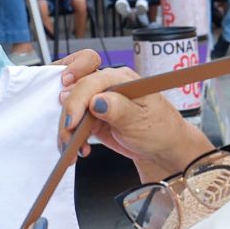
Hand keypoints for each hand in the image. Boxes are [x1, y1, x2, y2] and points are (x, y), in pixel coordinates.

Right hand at [59, 60, 203, 174]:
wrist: (162, 148)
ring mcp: (99, 101)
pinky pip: (74, 122)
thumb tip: (96, 100)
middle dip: (68, 116)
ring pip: (71, 108)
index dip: (77, 100)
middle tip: (69, 138)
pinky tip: (81, 148)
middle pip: (75, 92)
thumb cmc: (159, 130)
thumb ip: (119, 109)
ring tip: (75, 148)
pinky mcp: (94, 116)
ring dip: (67, 129)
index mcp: (121, 79)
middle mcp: (108, 86)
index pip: (91, 81)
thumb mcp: (141, 121)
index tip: (72, 121)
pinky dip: (72, 136)